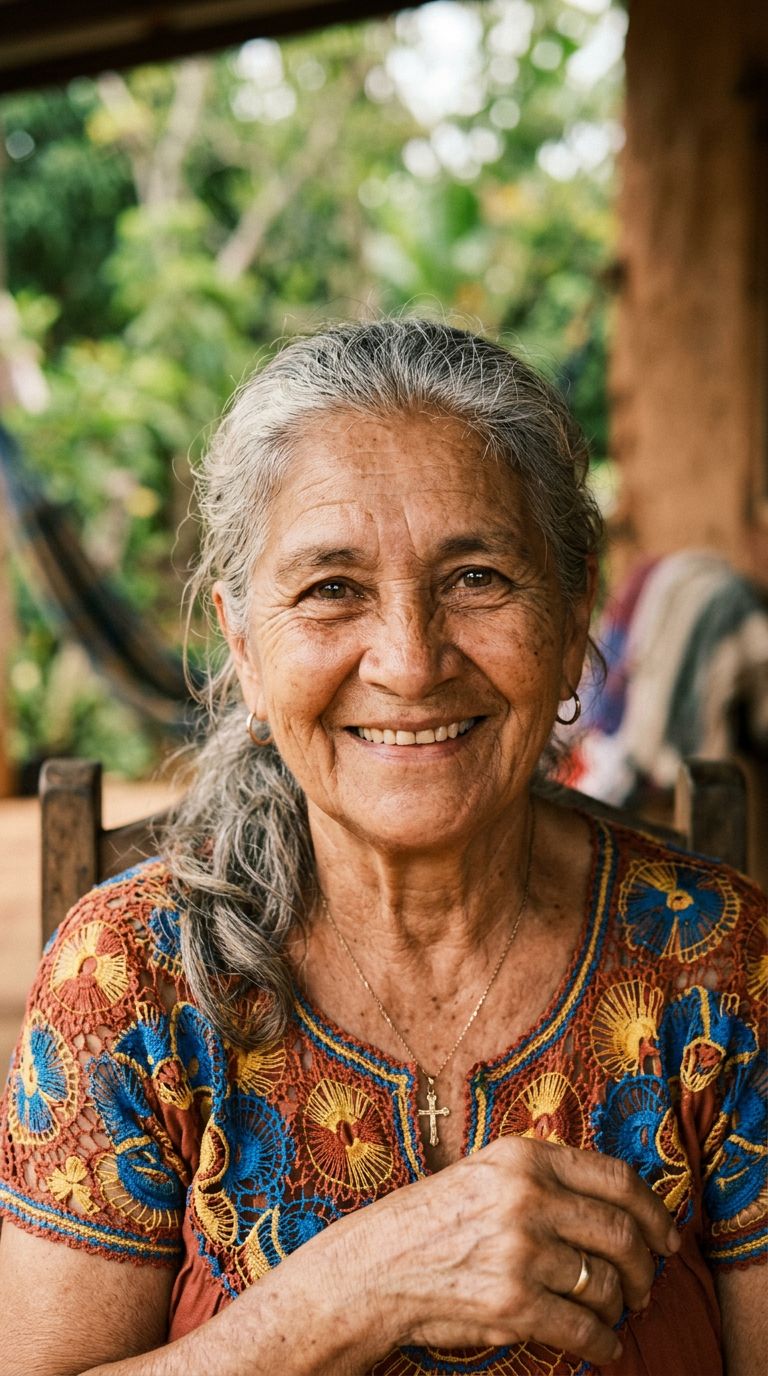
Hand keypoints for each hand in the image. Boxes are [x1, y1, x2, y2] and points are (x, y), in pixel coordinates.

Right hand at [368, 1136, 678, 1367]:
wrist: (376, 1267)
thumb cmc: (434, 1220)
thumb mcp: (488, 1171)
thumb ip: (546, 1175)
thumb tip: (619, 1202)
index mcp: (526, 1157)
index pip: (618, 1179)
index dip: (655, 1212)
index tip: (667, 1236)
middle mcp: (527, 1197)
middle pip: (622, 1235)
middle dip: (645, 1270)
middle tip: (644, 1288)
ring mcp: (521, 1250)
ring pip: (606, 1285)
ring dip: (617, 1309)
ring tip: (609, 1314)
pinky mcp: (512, 1303)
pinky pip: (584, 1330)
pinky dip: (603, 1345)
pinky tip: (602, 1346)